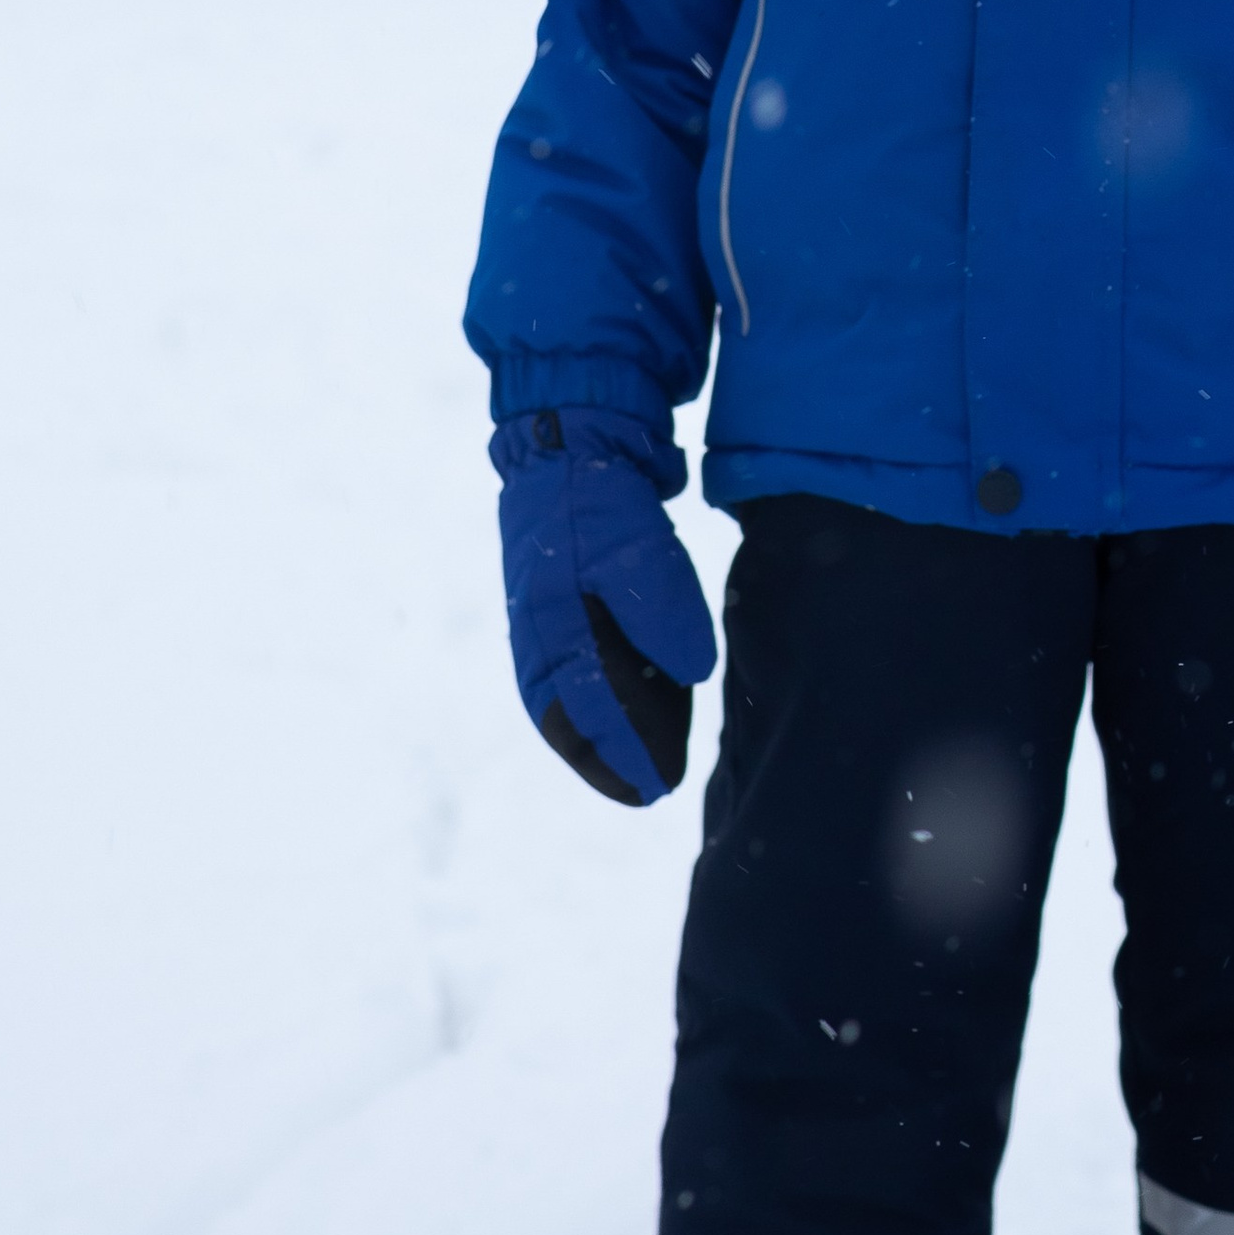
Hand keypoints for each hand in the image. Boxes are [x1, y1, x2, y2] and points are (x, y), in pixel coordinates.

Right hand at [492, 405, 717, 803]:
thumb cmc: (601, 498)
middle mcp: (542, 636)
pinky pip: (585, 670)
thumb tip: (691, 672)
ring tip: (656, 762)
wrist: (569, 444)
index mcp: (550, 628)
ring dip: (614, 731)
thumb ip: (662, 613)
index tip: (654, 786)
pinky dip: (614, 696)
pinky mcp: (566, 609)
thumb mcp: (637, 550)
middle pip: (572, 718)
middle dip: (611, 757)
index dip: (620, 754)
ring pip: (579, 698)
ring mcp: (550, 623)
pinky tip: (652, 707)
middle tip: (652, 790)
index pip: (584, 712)